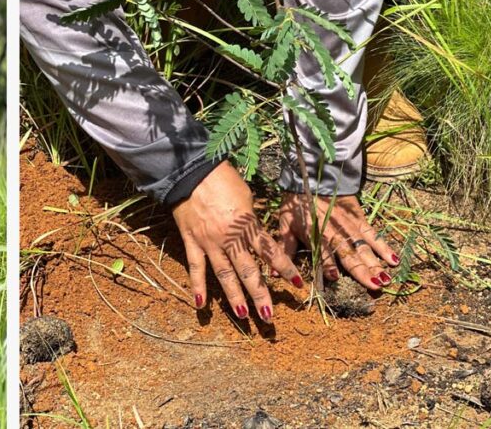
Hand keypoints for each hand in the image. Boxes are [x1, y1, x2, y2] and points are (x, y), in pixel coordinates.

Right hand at [173, 162, 302, 322]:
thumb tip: (255, 232)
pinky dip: (198, 286)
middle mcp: (230, 238)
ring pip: (224, 274)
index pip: (271, 251)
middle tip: (269, 317)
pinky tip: (201, 305)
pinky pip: (196, 267)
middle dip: (260, 294)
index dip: (286, 268)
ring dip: (234, 297)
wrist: (191, 172)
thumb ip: (251, 220)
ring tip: (243, 316)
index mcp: (247, 225)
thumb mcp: (246, 196)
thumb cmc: (222, 179)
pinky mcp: (192, 241)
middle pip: (248, 271)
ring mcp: (209, 242)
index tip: (299, 285)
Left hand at [277, 192, 398, 289]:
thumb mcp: (285, 226)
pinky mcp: (359, 220)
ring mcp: (349, 227)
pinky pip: (373, 235)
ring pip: (364, 247)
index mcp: (314, 234)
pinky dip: (384, 246)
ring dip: (376, 263)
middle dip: (362, 271)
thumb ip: (285, 249)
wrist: (312, 179)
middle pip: (349, 253)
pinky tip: (394, 259)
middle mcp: (334, 232)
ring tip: (386, 279)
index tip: (334, 278)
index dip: (327, 264)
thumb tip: (276, 274)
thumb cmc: (296, 206)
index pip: (322, 252)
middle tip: (375, 286)